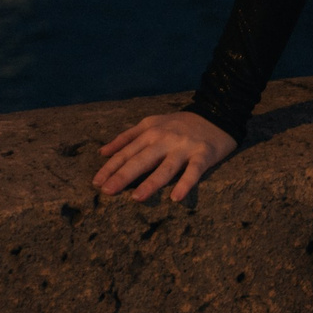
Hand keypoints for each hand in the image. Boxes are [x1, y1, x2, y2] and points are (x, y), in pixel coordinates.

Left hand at [93, 111, 237, 202]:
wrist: (216, 115)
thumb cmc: (179, 124)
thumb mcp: (151, 123)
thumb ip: (127, 137)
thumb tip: (102, 152)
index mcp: (150, 132)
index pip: (126, 151)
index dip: (111, 167)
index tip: (96, 182)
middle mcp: (165, 139)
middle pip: (141, 159)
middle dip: (123, 175)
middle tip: (107, 191)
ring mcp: (184, 147)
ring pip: (165, 167)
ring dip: (151, 182)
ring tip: (136, 197)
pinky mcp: (203, 155)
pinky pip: (193, 172)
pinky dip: (185, 184)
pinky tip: (176, 198)